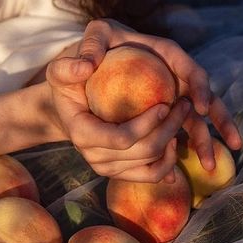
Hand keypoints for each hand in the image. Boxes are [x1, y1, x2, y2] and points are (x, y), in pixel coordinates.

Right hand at [46, 54, 189, 181]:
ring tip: (181, 116)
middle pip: (143, 152)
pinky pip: (151, 175)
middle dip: (169, 129)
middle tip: (182, 104)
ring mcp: (108, 169)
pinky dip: (168, 161)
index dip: (147, 124)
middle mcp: (93, 157)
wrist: (66, 110)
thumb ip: (68, 67)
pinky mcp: (120, 173)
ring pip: (151, 165)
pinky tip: (175, 139)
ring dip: (172, 140)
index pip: (121, 138)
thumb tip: (86, 67)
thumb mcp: (59, 71)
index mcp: (81, 134)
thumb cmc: (68, 86)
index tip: (165, 104)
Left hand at [78, 19, 241, 167]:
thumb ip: (85, 50)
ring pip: (195, 121)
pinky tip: (178, 173)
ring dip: (204, 143)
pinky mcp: (163, 115)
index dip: (199, 86)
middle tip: (227, 144)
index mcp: (165, 52)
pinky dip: (180, 151)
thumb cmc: (89, 52)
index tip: (199, 107)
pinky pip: (179, 134)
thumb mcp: (88, 41)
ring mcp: (171, 97)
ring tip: (209, 166)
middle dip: (216, 121)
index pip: (189, 68)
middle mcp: (174, 76)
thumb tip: (85, 68)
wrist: (88, 65)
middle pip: (204, 99)